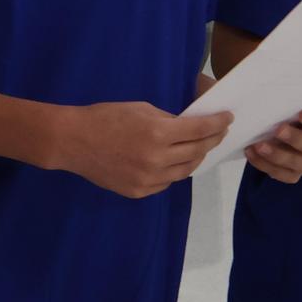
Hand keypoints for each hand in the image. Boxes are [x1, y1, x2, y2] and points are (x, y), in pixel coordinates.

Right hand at [59, 102, 230, 198]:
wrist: (73, 141)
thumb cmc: (106, 117)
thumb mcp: (142, 109)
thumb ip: (168, 120)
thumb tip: (188, 127)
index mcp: (159, 134)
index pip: (200, 130)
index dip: (217, 124)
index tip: (228, 118)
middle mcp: (157, 159)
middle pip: (197, 152)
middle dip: (211, 140)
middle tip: (219, 132)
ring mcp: (148, 179)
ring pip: (185, 171)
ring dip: (195, 157)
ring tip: (200, 147)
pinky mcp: (139, 192)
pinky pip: (166, 181)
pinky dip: (174, 170)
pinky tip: (174, 161)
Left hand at [248, 107, 301, 183]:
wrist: (288, 129)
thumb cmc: (291, 112)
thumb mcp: (294, 104)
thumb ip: (289, 100)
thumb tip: (271, 88)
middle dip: (295, 138)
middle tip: (279, 129)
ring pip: (297, 164)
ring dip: (277, 155)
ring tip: (259, 145)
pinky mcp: (293, 174)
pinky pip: (281, 174)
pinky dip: (264, 164)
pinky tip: (251, 152)